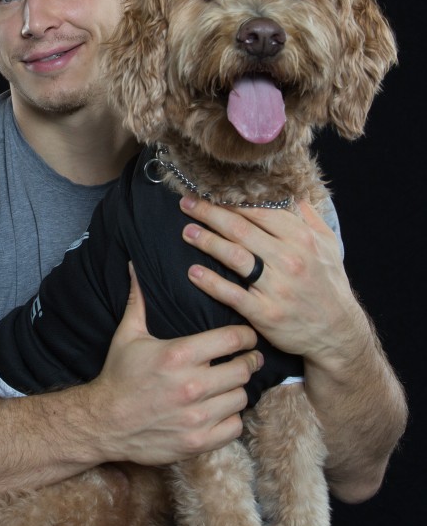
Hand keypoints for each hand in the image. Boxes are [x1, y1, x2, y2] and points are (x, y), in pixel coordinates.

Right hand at [87, 264, 262, 465]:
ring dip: (238, 389)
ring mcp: (197, 416)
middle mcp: (192, 386)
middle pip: (244, 368)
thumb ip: (139, 300)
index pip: (233, 339)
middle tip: (245, 359)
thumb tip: (135, 266)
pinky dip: (231, 418)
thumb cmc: (119, 376)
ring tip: (230, 384)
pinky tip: (220, 410)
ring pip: (242, 397)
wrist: (103, 422)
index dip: (246, 335)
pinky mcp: (198, 441)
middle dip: (247, 361)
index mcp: (179, 355)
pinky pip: (235, 427)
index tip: (246, 337)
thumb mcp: (128, 335)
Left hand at [178, 196, 363, 363]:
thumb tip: (292, 193)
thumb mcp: (328, 245)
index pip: (258, 212)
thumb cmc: (329, 286)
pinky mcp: (265, 313)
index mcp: (301, 238)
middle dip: (209, 213)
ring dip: (207, 241)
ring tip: (187, 232)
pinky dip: (211, 282)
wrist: (338, 333)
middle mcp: (289, 259)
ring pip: (234, 256)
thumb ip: (309, 217)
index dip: (230, 201)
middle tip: (187, 204)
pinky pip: (232, 294)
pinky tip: (194, 272)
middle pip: (240, 229)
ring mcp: (276, 286)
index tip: (209, 193)